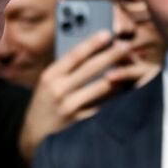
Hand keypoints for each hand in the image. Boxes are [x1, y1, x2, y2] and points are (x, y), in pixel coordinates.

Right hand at [17, 31, 138, 162]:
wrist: (36, 133)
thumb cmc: (46, 101)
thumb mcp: (49, 82)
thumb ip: (66, 68)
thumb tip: (93, 49)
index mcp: (50, 76)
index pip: (74, 55)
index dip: (92, 43)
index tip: (107, 34)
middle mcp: (59, 90)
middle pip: (90, 69)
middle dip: (111, 55)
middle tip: (126, 46)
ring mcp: (70, 107)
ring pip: (101, 88)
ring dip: (118, 77)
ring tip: (130, 67)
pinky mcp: (81, 121)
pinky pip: (104, 106)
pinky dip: (116, 97)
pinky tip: (127, 89)